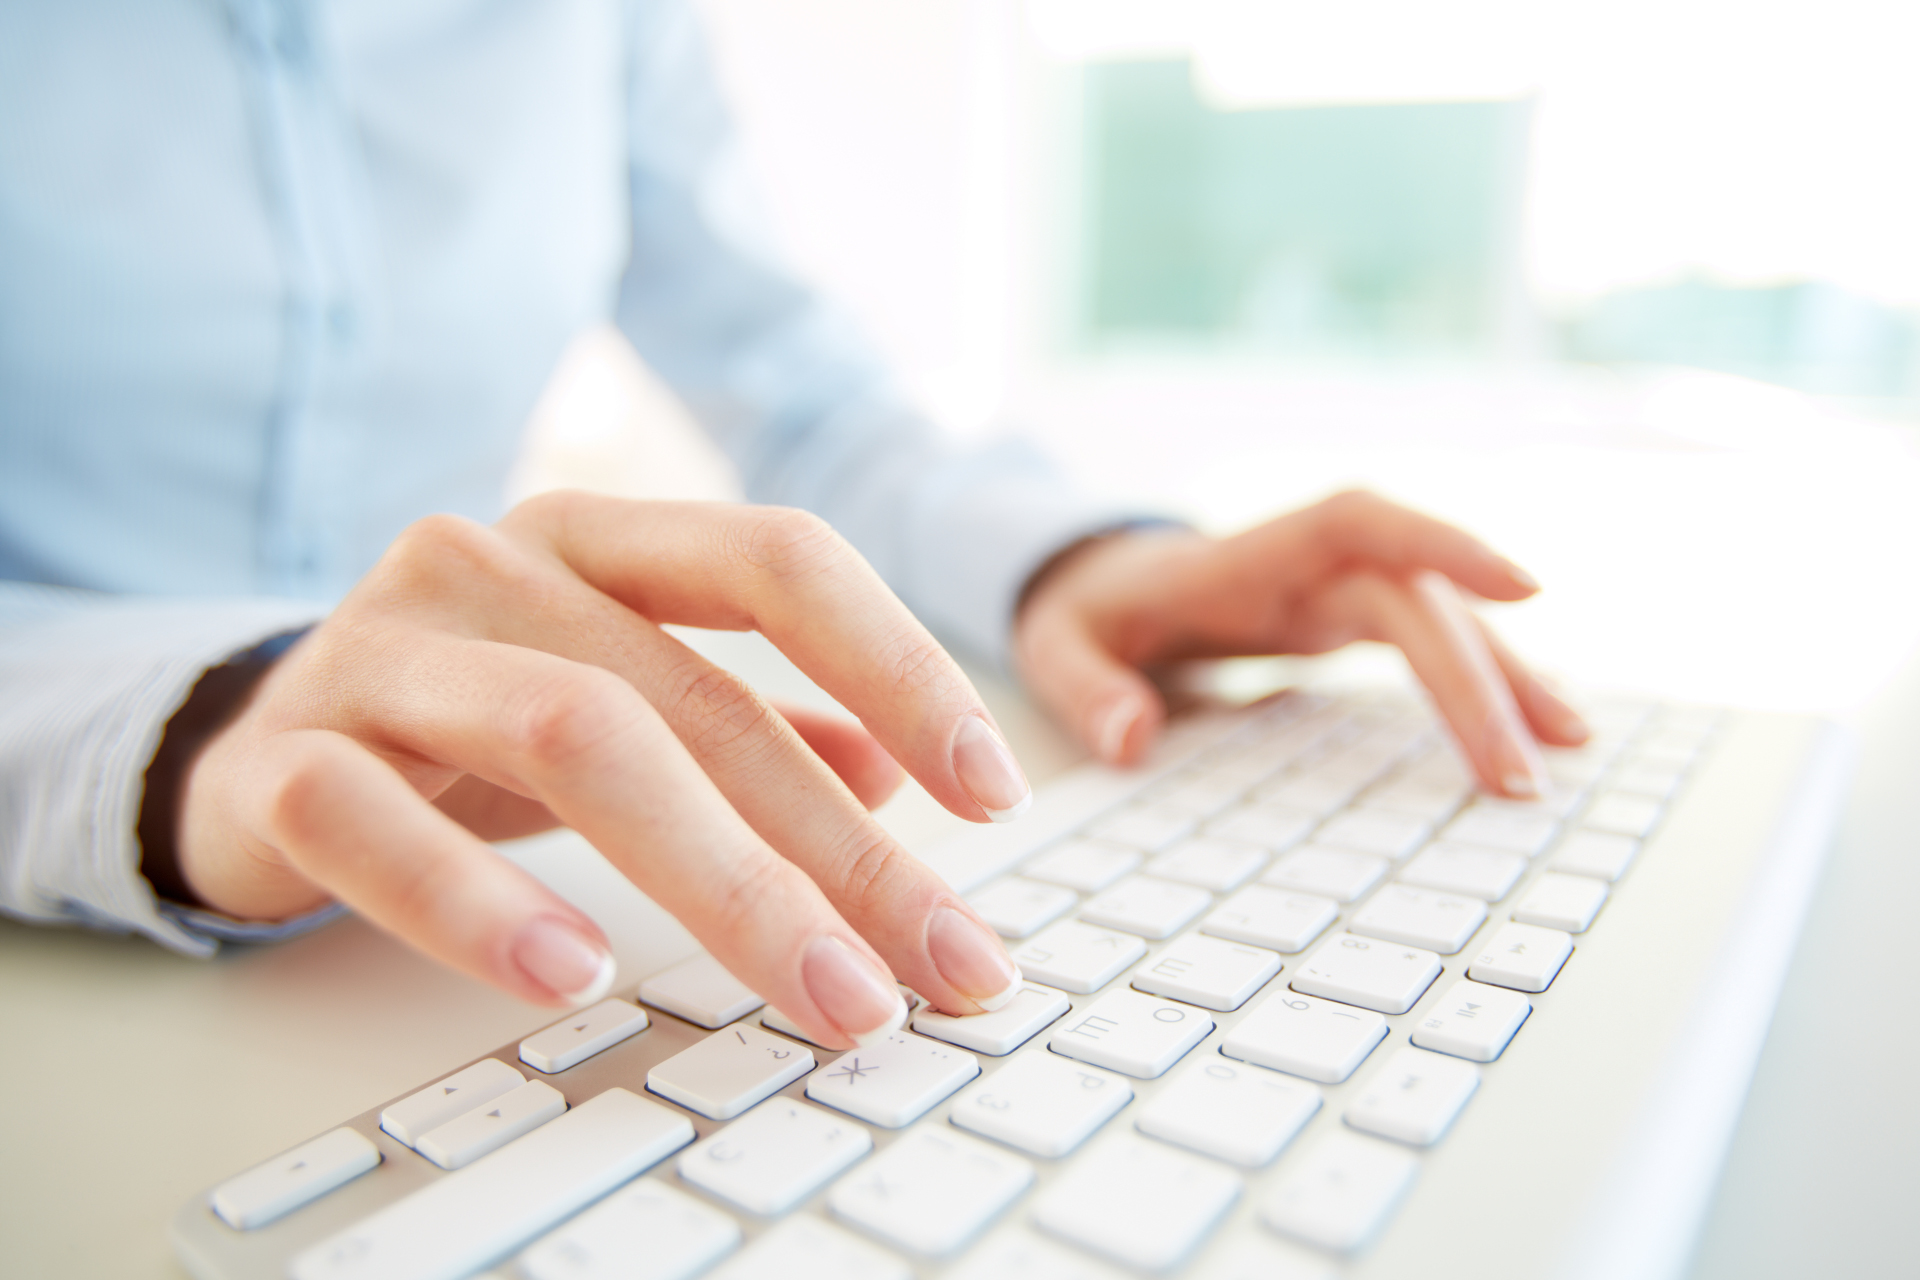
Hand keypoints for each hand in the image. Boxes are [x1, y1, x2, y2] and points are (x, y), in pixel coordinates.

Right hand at [176, 495, 1028, 1045]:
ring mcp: (380, 650)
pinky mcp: (281, 756)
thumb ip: (752, 722)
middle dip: (839, 846)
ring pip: (570, 737)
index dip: (901, 662)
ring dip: (718, 880)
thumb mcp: (622, 699)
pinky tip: (573, 975)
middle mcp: (491, 565)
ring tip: (820, 993)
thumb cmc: (470, 721)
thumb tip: (896, 775)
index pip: (778, 561)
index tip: (996, 789)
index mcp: (595, 540)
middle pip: (696, 694)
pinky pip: (374, 821)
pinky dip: (477, 904)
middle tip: (941, 963)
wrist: (250, 743)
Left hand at [1012, 490, 1589, 794]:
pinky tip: (1533, 728)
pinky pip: (1431, 642)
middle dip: (1479, 679)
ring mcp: (1334, 592)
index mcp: (1249, 556)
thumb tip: (1130, 739)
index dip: (1442, 542)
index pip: (1359, 524)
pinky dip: (1482, 682)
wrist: (1094, 582)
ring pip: (1443, 619)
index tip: (1526, 587)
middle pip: (1417, 600)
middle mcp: (1308, 565)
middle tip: (1523, 776)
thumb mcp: (1055, 645)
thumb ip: (1084, 688)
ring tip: (1571, 747)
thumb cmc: (1083, 608)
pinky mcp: (1346, 622)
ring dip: (1508, 676)